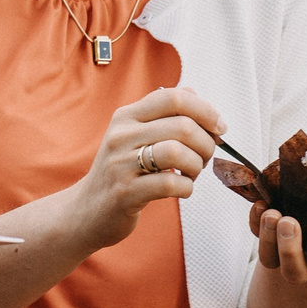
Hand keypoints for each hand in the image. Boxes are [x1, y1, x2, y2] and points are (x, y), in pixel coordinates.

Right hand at [65, 88, 225, 252]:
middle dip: (207, 144)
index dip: (205, 110)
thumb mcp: (135, 137)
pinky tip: (182, 190)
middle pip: (182, 126)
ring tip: (192, 174)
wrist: (87, 210)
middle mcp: (121, 135)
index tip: (219, 127)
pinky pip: (171, 184)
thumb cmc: (122, 172)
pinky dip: (187, 188)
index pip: (173, 97)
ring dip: (197, 166)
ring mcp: (120, 164)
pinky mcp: (125, 193)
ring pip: (178, 152)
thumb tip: (198, 97)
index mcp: (126, 116)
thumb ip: (163, 116)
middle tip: (205, 158)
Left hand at [246, 183, 306, 307]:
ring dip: (268, 238)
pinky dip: (254, 221)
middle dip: (289, 250)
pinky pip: (255, 233)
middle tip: (289, 222)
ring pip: (269, 259)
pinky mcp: (265, 233)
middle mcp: (306, 260)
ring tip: (272, 214)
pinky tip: (260, 204)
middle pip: (294, 272)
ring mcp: (282, 249)